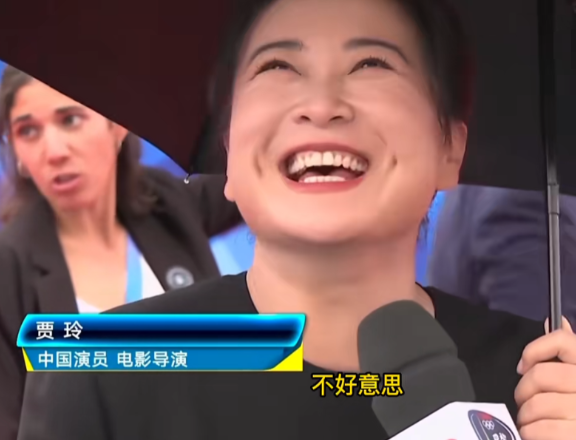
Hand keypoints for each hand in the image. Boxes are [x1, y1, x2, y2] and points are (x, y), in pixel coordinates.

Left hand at [515, 317, 575, 438]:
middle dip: (524, 391)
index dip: (534, 349)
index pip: (562, 340)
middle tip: (527, 401)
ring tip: (535, 422)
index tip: (524, 365)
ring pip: (535, 405)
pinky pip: (537, 429)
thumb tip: (553, 320)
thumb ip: (565, 352)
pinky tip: (537, 434)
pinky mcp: (573, 436)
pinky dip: (530, 434)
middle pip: (539, 375)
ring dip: (526, 417)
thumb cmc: (575, 411)